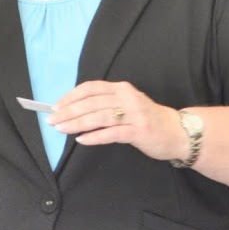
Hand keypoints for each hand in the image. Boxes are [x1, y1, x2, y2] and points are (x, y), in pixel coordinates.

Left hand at [49, 80, 184, 161]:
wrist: (177, 132)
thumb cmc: (145, 119)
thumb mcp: (125, 105)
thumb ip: (103, 105)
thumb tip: (71, 110)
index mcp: (121, 89)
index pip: (90, 88)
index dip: (70, 97)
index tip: (55, 106)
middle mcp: (127, 98)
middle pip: (91, 103)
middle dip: (68, 112)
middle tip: (52, 120)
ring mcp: (134, 114)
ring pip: (99, 117)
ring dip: (77, 123)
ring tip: (61, 129)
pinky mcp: (139, 131)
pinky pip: (112, 133)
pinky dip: (95, 136)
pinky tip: (82, 140)